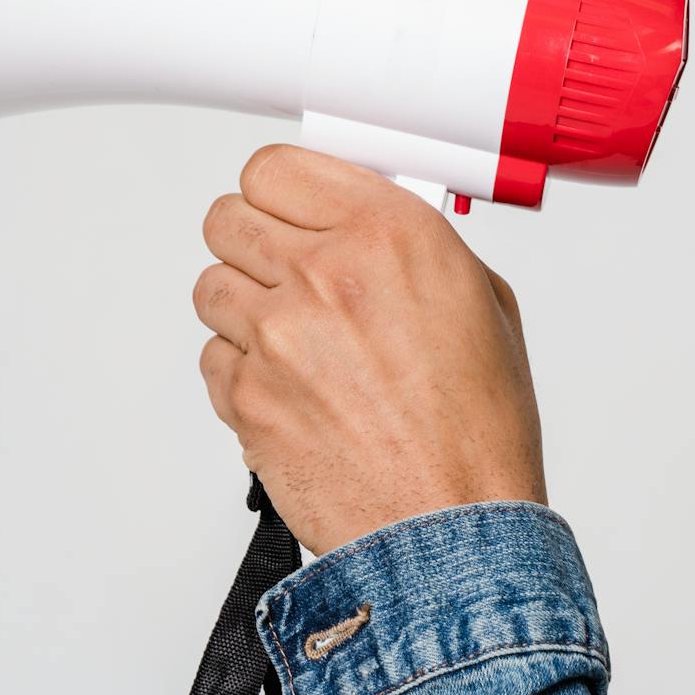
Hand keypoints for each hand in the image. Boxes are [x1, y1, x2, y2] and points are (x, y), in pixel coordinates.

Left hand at [193, 144, 546, 554]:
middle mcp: (324, 274)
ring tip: (295, 341)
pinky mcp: (246, 397)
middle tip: (287, 271)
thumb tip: (372, 227)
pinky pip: (212, 357)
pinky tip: (293, 389)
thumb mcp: (483, 302)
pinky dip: (242, 371)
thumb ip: (418, 247)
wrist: (452, 527)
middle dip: (256, 242)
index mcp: (390, 234)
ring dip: (244, 307)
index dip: (282, 191)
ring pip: (211, 286)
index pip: (277, 167)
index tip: (292, 208)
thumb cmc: (478, 431)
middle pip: (228, 217)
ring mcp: (276, 336)